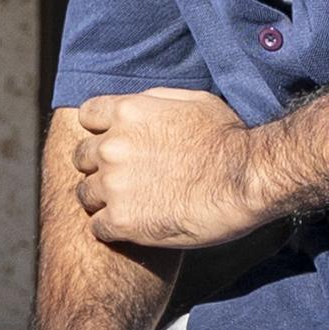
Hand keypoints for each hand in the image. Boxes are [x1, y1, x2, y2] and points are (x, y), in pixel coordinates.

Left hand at [70, 87, 265, 252]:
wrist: (247, 179)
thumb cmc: (229, 138)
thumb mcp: (193, 101)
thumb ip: (154, 101)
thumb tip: (139, 104)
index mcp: (127, 113)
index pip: (87, 116)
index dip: (100, 130)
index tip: (114, 142)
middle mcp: (112, 147)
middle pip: (81, 157)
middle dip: (98, 165)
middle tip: (123, 178)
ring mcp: (113, 185)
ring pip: (84, 194)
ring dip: (103, 199)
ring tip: (129, 205)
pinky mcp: (122, 221)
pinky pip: (97, 227)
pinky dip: (112, 228)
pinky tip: (134, 227)